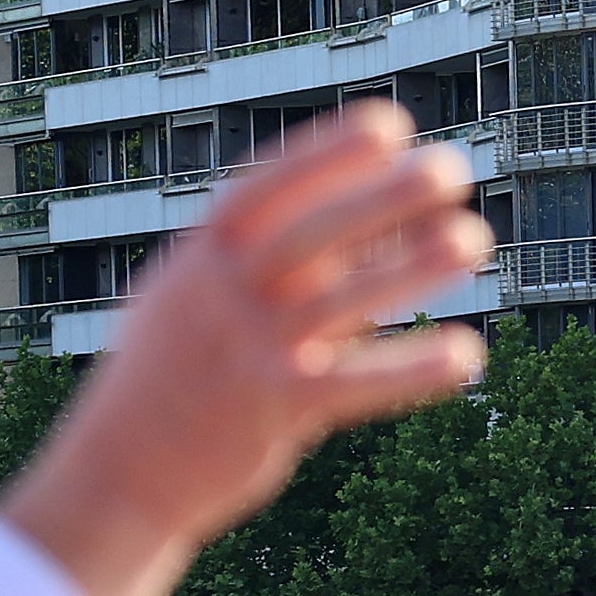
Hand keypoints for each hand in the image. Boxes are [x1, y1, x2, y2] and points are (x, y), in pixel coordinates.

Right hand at [0, 104, 491, 595]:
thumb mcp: (190, 295)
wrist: (121, 469)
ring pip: (344, 299)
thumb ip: (254, 255)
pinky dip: (413, 368)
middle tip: (454, 168)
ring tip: (475, 238)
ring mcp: (249, 352)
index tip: (392, 126)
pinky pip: (357, 383)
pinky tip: (466, 353)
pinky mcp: (276, 411)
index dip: (329, 153)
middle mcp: (224, 294)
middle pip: (315, 232)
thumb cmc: (171, 371)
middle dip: (385, 194)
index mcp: (201, 255)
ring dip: (413, 267)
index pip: (270, 187)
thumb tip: (339, 220)